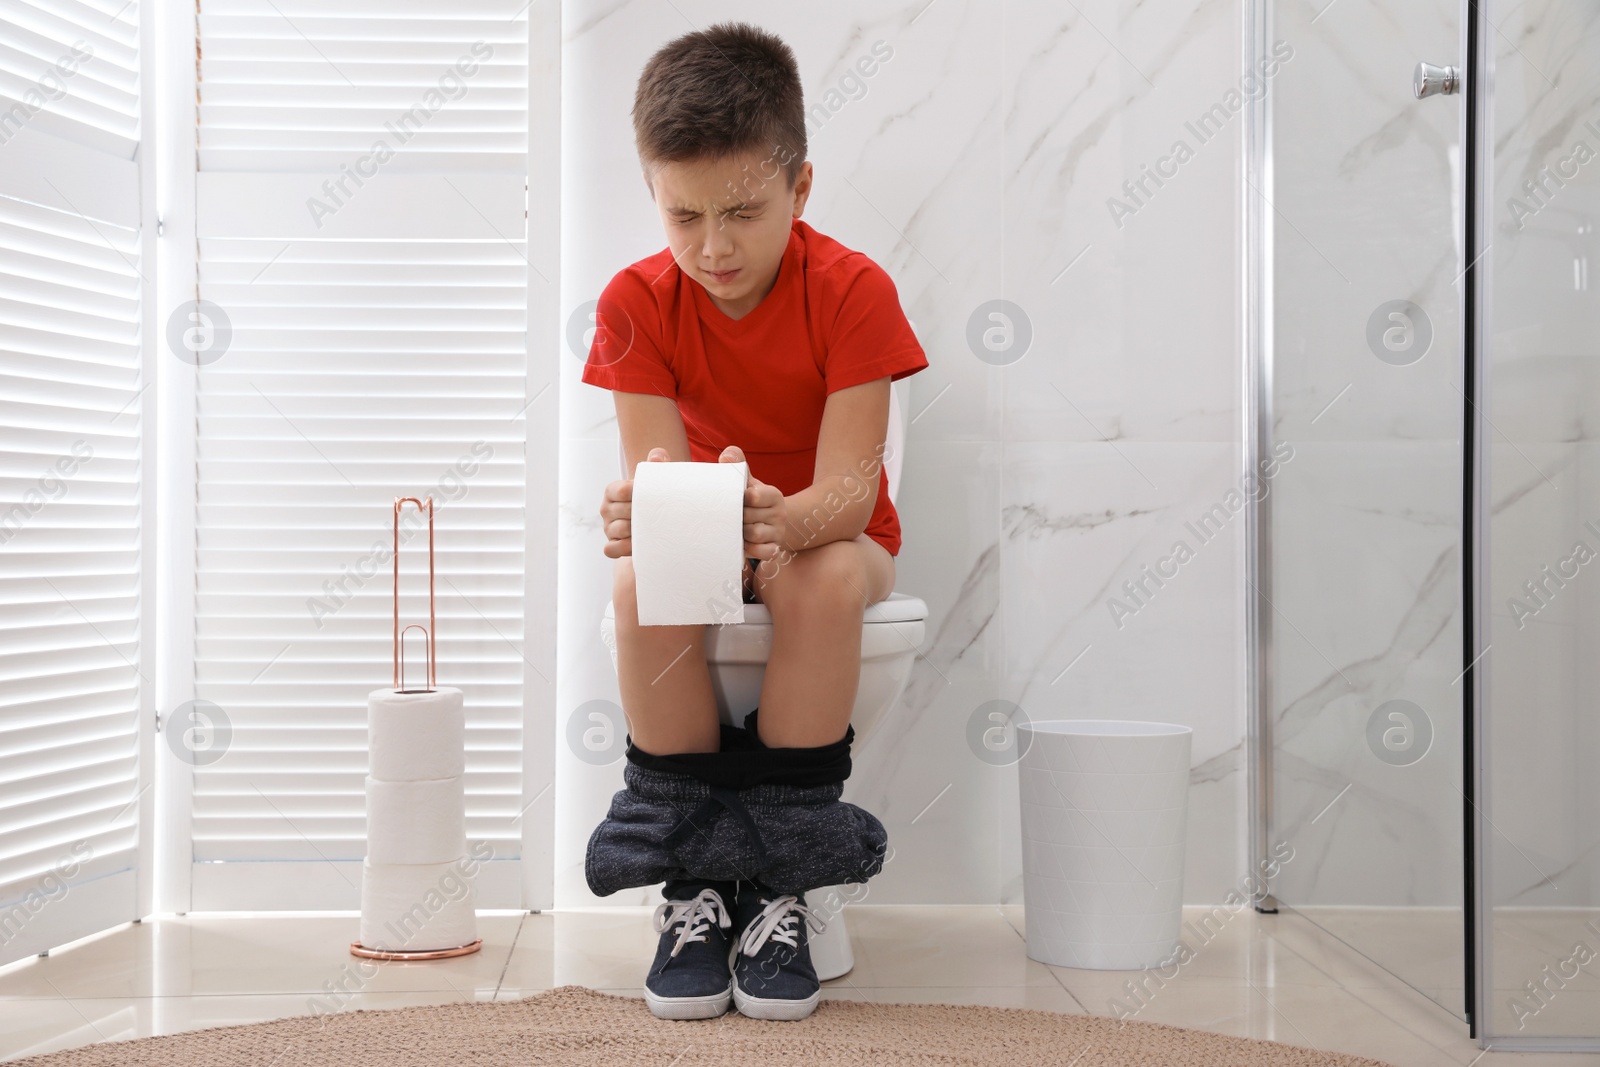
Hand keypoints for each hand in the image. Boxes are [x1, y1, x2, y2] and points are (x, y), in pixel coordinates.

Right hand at [600, 446, 668, 557]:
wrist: (655, 520)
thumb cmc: (653, 497)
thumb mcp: (655, 480)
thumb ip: (657, 464)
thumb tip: (657, 457)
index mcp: (613, 490)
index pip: (620, 490)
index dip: (636, 493)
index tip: (653, 496)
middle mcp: (606, 509)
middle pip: (620, 511)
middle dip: (639, 513)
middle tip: (657, 514)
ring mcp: (608, 528)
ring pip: (617, 530)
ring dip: (635, 531)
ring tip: (652, 529)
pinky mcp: (611, 545)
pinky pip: (610, 549)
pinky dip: (624, 548)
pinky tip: (640, 545)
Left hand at [719, 445, 785, 559]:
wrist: (769, 521)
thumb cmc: (751, 498)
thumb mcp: (746, 481)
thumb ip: (737, 465)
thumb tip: (727, 455)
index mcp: (773, 494)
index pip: (753, 496)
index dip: (739, 499)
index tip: (736, 499)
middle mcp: (780, 513)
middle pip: (749, 517)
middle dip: (736, 518)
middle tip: (730, 517)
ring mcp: (778, 532)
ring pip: (754, 535)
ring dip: (741, 534)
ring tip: (735, 529)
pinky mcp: (775, 548)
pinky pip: (764, 553)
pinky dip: (751, 550)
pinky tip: (743, 544)